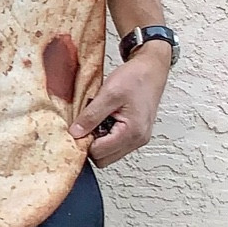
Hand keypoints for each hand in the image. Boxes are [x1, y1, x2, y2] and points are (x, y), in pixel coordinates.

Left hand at [70, 43, 169, 166]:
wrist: (152, 68)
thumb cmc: (136, 77)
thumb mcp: (109, 93)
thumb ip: (91, 115)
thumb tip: (75, 133)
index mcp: (132, 132)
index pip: (98, 153)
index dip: (84, 142)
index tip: (77, 127)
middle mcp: (137, 140)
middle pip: (103, 159)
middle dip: (90, 144)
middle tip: (86, 123)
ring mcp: (137, 138)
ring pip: (108, 153)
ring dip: (98, 140)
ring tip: (97, 119)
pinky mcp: (135, 134)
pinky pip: (115, 144)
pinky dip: (105, 136)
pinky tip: (104, 119)